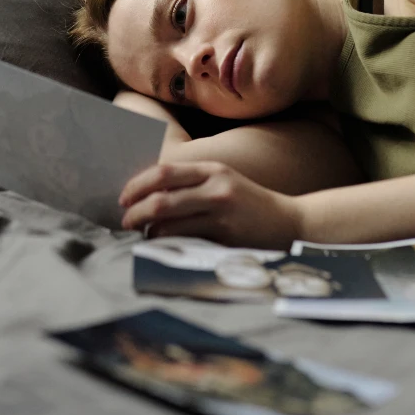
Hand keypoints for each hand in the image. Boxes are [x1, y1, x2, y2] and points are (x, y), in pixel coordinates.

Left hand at [119, 161, 303, 248]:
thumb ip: (192, 184)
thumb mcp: (224, 183)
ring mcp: (220, 211)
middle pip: (160, 196)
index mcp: (213, 169)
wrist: (290, 222)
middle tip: (126, 221)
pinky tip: (162, 245)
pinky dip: (165, 243)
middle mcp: (216, 186)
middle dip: (135, 210)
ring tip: (143, 234)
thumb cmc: (250, 205)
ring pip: (167, 220)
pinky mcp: (224, 235)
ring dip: (147, 230)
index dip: (137, 184)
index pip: (164, 171)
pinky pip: (183, 239)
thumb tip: (148, 196)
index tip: (124, 197)